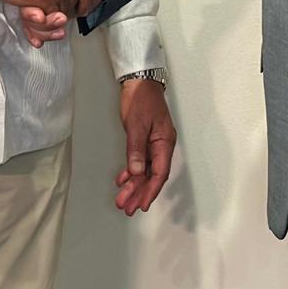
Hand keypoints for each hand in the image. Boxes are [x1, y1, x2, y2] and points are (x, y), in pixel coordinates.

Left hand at [114, 78, 175, 214]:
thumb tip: (137, 173)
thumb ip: (136, 150)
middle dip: (139, 193)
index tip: (142, 205)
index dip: (151, 191)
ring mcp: (153, 143)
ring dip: (134, 185)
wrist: (139, 81)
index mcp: (164, 142)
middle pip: (152, 175)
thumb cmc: (141, 99)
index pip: (159, 173)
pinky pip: (140, 161)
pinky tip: (122, 180)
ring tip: (122, 199)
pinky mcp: (145, 139)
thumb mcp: (136, 125)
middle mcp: (161, 145)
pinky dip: (131, 171)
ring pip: (144, 170)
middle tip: (127, 208)